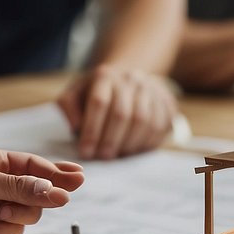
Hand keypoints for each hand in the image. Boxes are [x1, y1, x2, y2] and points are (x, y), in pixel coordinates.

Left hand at [56, 65, 177, 158]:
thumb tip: (75, 126)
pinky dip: (146, 142)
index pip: (99, 103)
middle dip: (111, 140)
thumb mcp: (75, 93)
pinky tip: (134, 149)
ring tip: (118, 155)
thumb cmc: (96, 92)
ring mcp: (151, 89)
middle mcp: (130, 79)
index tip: (86, 152)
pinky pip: (160, 126)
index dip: (92, 130)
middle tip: (103, 157)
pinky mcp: (166, 101)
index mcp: (105, 76)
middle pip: (122, 114)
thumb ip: (68, 106)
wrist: (127, 78)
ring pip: (144, 121)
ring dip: (129, 143)